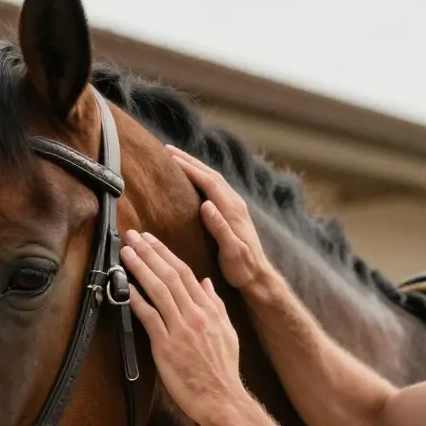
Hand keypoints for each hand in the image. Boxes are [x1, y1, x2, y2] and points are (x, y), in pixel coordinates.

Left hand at [121, 228, 245, 424]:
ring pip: (158, 291)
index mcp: (209, 310)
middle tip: (132, 236)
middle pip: (170, 276)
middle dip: (149, 252)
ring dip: (140, 268)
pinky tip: (124, 287)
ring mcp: (180, 330)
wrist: (222, 398)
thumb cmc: (223, 369)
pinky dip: (136, 300)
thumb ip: (216, 305)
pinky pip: (149, 318)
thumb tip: (206, 282)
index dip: (165, 253)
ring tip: (126, 252)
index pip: (185, 273)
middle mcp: (195, 315)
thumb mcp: (227, 331)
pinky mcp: (166, 347)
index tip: (151, 240)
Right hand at [166, 144, 275, 293]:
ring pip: (213, 178)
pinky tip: (193, 177)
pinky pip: (215, 186)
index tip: (170, 158)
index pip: (208, 181)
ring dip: (195, 166)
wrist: (258, 276)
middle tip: (167, 150)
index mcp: (232, 210)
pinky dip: (201, 176)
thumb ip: (220, 227)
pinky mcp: (233, 211)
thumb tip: (206, 205)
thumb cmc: (242, 267)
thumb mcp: (231, 251)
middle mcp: (235, 203)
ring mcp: (235, 206)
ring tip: (176, 158)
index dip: (189, 168)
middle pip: (210, 174)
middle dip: (189, 160)